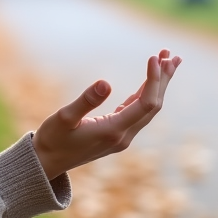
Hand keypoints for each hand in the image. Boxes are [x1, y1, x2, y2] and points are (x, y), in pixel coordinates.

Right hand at [32, 49, 181, 178]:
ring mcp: (122, 137)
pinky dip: (146, 94)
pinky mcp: (116, 134)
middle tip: (170, 54)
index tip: (154, 57)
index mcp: (114, 131)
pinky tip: (149, 82)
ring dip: (158, 85)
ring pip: (149, 108)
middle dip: (163, 79)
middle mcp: (124, 136)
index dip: (154, 80)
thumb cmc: (53, 140)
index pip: (146, 104)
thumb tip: (106, 82)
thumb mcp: (64, 118)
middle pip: (154, 105)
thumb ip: (85, 101)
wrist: (46, 163)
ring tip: (167, 62)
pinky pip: (138, 112)